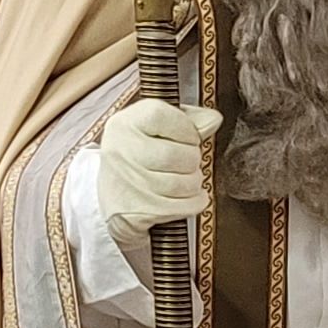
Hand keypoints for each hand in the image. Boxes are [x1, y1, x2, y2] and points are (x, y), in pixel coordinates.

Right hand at [98, 97, 222, 253]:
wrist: (113, 196)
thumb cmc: (139, 155)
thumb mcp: (154, 128)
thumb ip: (186, 119)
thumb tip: (213, 120)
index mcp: (125, 124)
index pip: (161, 116)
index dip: (185, 128)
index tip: (188, 137)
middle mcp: (123, 151)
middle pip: (177, 155)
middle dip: (193, 159)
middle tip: (188, 161)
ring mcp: (130, 183)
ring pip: (183, 183)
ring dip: (194, 182)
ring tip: (187, 178)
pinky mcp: (139, 212)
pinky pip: (184, 206)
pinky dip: (196, 202)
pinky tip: (190, 196)